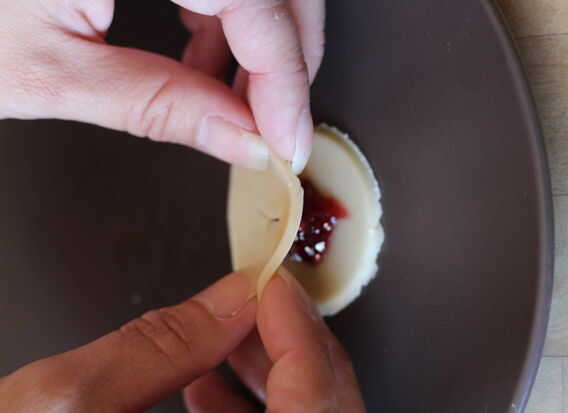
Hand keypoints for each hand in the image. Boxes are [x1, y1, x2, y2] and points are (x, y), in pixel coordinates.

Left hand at [0, 0, 324, 172]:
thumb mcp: (52, 71)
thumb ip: (160, 106)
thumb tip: (242, 140)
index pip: (257, 6)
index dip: (285, 83)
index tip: (287, 142)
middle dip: (289, 56)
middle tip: (275, 122)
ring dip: (256, 41)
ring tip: (224, 97)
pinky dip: (222, 18)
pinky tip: (197, 56)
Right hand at [0, 272, 364, 411]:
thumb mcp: (60, 404)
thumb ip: (158, 344)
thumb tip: (230, 297)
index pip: (312, 395)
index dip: (299, 328)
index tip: (277, 284)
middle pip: (320, 411)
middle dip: (293, 345)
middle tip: (262, 301)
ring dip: (271, 375)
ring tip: (232, 334)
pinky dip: (245, 410)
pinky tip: (204, 385)